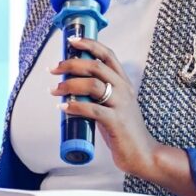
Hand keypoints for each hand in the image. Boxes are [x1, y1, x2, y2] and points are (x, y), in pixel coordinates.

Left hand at [49, 36, 159, 178]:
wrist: (142, 154)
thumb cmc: (124, 129)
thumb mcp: (114, 104)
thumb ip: (98, 92)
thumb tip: (70, 85)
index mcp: (123, 82)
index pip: (107, 54)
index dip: (89, 44)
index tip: (71, 41)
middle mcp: (123, 89)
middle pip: (95, 66)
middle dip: (70, 64)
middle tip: (53, 69)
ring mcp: (121, 104)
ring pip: (92, 85)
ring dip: (68, 85)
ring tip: (54, 90)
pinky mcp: (116, 122)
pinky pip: (92, 109)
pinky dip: (74, 107)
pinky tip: (63, 108)